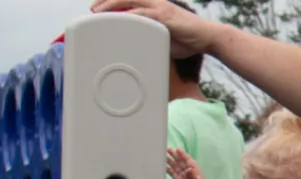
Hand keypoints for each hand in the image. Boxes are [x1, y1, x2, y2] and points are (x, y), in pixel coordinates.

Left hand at [90, 0, 221, 57]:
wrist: (208, 37)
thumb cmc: (188, 39)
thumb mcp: (164, 38)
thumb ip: (151, 39)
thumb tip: (139, 50)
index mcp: (155, 7)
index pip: (130, 0)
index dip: (113, 2)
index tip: (98, 8)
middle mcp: (155, 3)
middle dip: (106, 1)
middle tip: (92, 8)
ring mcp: (159, 8)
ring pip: (130, 1)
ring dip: (112, 5)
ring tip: (97, 11)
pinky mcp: (163, 16)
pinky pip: (141, 12)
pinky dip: (128, 15)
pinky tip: (117, 18)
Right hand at [165, 148, 205, 178]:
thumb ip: (192, 177)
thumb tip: (189, 168)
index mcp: (195, 172)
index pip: (188, 161)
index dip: (183, 155)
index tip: (177, 149)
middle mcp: (189, 173)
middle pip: (181, 162)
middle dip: (175, 156)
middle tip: (168, 149)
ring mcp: (184, 177)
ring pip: (176, 167)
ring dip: (171, 161)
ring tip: (164, 156)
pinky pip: (173, 174)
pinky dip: (169, 170)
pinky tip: (164, 167)